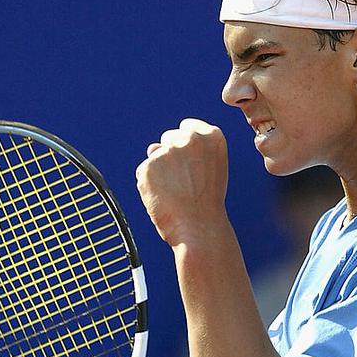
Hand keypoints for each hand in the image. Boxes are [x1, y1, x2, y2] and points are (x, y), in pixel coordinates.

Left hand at [136, 118, 228, 245]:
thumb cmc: (205, 204)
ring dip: (159, 172)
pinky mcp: (148, 166)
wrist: (199, 229)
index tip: (191, 165)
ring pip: (155, 157)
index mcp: (213, 137)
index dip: (186, 147)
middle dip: (170, 156)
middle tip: (184, 184)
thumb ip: (189, 153)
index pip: (188, 127)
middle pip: (168, 137)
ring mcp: (168, 152)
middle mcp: (191, 139)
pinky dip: (149, 185)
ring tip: (176, 194)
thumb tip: (152, 147)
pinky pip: (143, 172)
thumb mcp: (210, 171)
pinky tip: (164, 199)